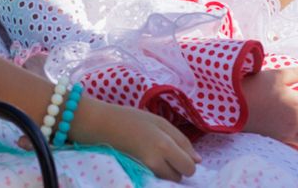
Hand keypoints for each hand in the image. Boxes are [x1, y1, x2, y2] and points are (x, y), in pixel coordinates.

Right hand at [70, 95, 197, 181]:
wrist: (99, 125)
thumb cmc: (129, 118)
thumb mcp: (158, 121)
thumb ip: (181, 140)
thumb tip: (198, 160)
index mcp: (164, 144)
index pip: (189, 166)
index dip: (187, 160)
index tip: (179, 153)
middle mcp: (156, 161)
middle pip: (180, 176)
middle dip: (177, 167)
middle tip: (164, 153)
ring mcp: (145, 170)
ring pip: (168, 179)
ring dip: (166, 171)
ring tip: (152, 155)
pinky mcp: (137, 173)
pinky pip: (155, 178)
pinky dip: (155, 172)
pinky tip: (145, 160)